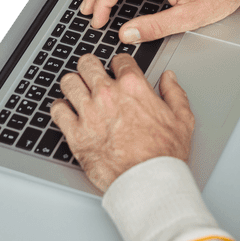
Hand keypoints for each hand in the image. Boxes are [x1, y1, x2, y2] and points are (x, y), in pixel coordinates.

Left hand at [50, 53, 193, 192]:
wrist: (148, 181)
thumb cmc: (164, 154)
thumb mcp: (182, 118)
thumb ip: (174, 92)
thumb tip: (169, 78)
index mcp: (133, 86)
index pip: (119, 60)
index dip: (119, 63)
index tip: (118, 69)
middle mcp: (108, 95)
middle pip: (87, 64)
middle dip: (90, 66)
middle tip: (91, 73)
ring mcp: (89, 113)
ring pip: (68, 82)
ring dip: (73, 84)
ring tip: (76, 90)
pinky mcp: (75, 134)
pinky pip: (57, 110)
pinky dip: (60, 108)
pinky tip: (66, 111)